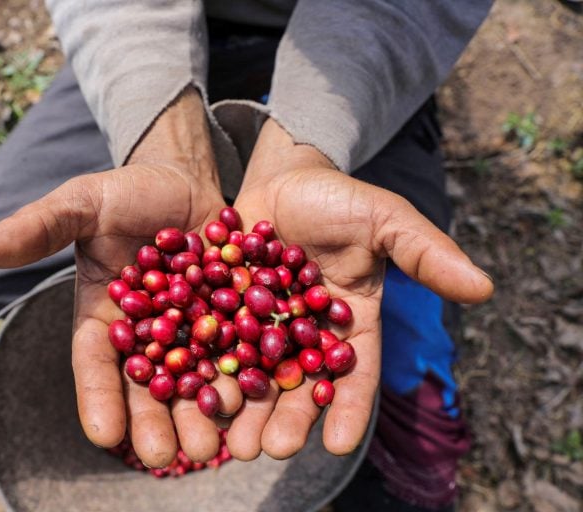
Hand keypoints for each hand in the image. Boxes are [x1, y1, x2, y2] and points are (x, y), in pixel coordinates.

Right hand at [0, 89, 241, 467]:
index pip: (95, 364)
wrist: (184, 180)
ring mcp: (191, 331)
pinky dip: (246, 379)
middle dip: (156, 422)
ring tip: (213, 445)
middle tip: (167, 456)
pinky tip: (254, 405)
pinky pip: (240, 353)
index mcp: (103, 318)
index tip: (104, 436)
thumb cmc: (125, 193)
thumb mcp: (83, 203)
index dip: (98, 398)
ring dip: (203, 414)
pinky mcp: (233, 319)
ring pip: (196, 380)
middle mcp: (146, 335)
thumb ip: (40, 227)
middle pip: (149, 386)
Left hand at [227, 119, 492, 459]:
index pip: (353, 376)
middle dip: (284, 420)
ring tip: (226, 440)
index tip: (339, 445)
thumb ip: (425, 252)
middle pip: (295, 386)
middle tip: (268, 450)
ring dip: (239, 408)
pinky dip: (200, 366)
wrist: (284, 178)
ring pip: (249, 374)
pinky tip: (187, 390)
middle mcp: (303, 337)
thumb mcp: (384, 219)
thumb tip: (485, 288)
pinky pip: (210, 343)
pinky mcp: (221, 311)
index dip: (347, 409)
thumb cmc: (341, 200)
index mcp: (348, 327)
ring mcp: (259, 327)